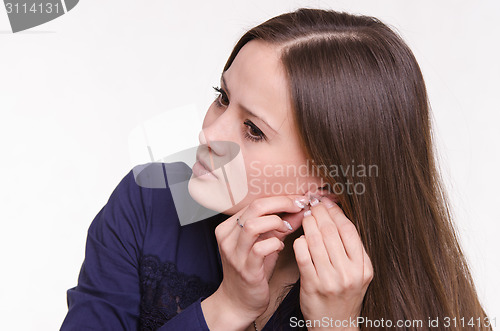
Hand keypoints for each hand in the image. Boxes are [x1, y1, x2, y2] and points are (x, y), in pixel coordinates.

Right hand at [201, 195, 307, 330]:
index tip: (298, 199)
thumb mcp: (265, 243)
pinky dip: (274, 243)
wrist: (238, 302)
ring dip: (276, 223)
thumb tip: (300, 209)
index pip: (255, 202)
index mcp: (229, 226)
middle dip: (282, 204)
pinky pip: (260, 249)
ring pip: (253, 225)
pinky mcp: (245, 270)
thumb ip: (280, 226)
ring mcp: (234, 254)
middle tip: (299, 206)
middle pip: (254, 207)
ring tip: (286, 229)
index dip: (280, 198)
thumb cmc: (253, 270)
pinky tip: (280, 247)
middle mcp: (228, 237)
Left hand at [293, 197, 372, 329]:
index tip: (327, 203)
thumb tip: (337, 217)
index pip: (349, 230)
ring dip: (308, 224)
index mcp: (363, 267)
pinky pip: (303, 255)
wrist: (335, 326)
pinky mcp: (312, 285)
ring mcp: (330, 280)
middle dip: (320, 213)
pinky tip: (300, 237)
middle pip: (331, 232)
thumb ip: (351, 250)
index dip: (336, 213)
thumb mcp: (358, 274)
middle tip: (313, 204)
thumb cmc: (344, 295)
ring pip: (316, 241)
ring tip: (305, 216)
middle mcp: (349, 273)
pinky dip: (300, 242)